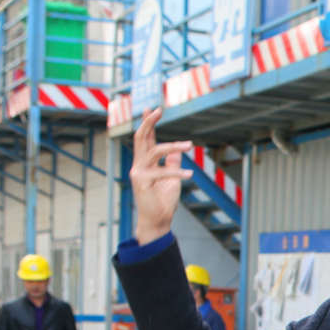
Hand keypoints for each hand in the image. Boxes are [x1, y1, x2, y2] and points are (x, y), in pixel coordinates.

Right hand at [129, 107, 190, 244]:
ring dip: (173, 145)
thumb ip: (172, 163)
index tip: (154, 108)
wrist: (157, 220)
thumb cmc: (163, 201)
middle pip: (141, 137)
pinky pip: (162, 172)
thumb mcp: (171, 178)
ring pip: (154, 150)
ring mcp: (138, 172)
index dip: (149, 122)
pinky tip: (190, 174)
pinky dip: (178, 172)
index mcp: (145, 162)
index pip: (145, 138)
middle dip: (149, 121)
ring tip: (189, 145)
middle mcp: (139, 164)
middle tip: (159, 109)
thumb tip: (177, 150)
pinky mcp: (142, 182)